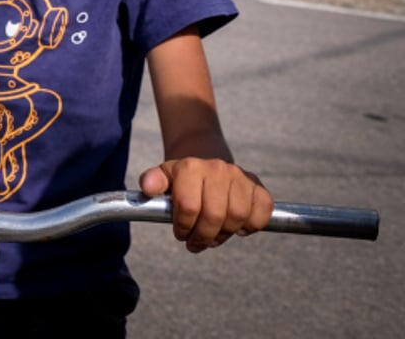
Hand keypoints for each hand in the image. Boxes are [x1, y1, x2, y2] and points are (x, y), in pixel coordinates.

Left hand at [140, 158, 272, 252]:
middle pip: (215, 215)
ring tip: (214, 236)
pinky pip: (261, 212)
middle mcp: (217, 169)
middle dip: (203, 236)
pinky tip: (238, 228)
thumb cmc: (182, 180)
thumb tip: (147, 188)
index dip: (184, 227)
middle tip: (196, 243)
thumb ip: (152, 182)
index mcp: (191, 167)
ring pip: (238, 217)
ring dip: (225, 234)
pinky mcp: (258, 187)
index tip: (181, 233)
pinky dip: (251, 226)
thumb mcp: (163, 179)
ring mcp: (240, 176)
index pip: (189, 206)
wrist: (206, 166)